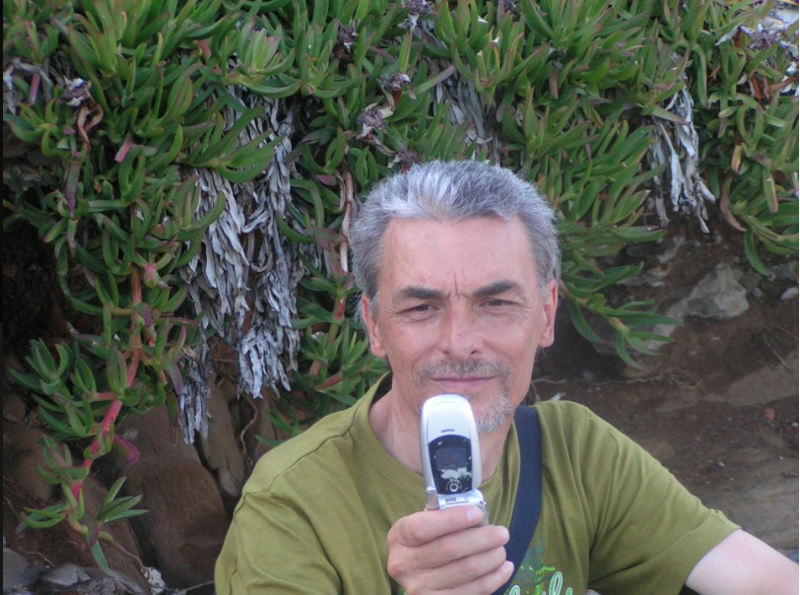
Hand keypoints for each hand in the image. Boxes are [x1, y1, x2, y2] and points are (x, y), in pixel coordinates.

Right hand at [386, 505, 513, 594]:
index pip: (422, 527)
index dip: (453, 520)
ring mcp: (419, 588)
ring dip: (491, 559)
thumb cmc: (428, 539)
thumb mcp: (426, 521)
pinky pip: (472, 591)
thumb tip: (477, 509)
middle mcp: (404, 564)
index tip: (478, 513)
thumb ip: (445, 513)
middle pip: (449, 549)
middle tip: (502, 533)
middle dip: (482, 539)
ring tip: (502, 549)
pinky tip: (504, 568)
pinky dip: (493, 579)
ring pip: (465, 571)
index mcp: (399, 536)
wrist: (417, 570)